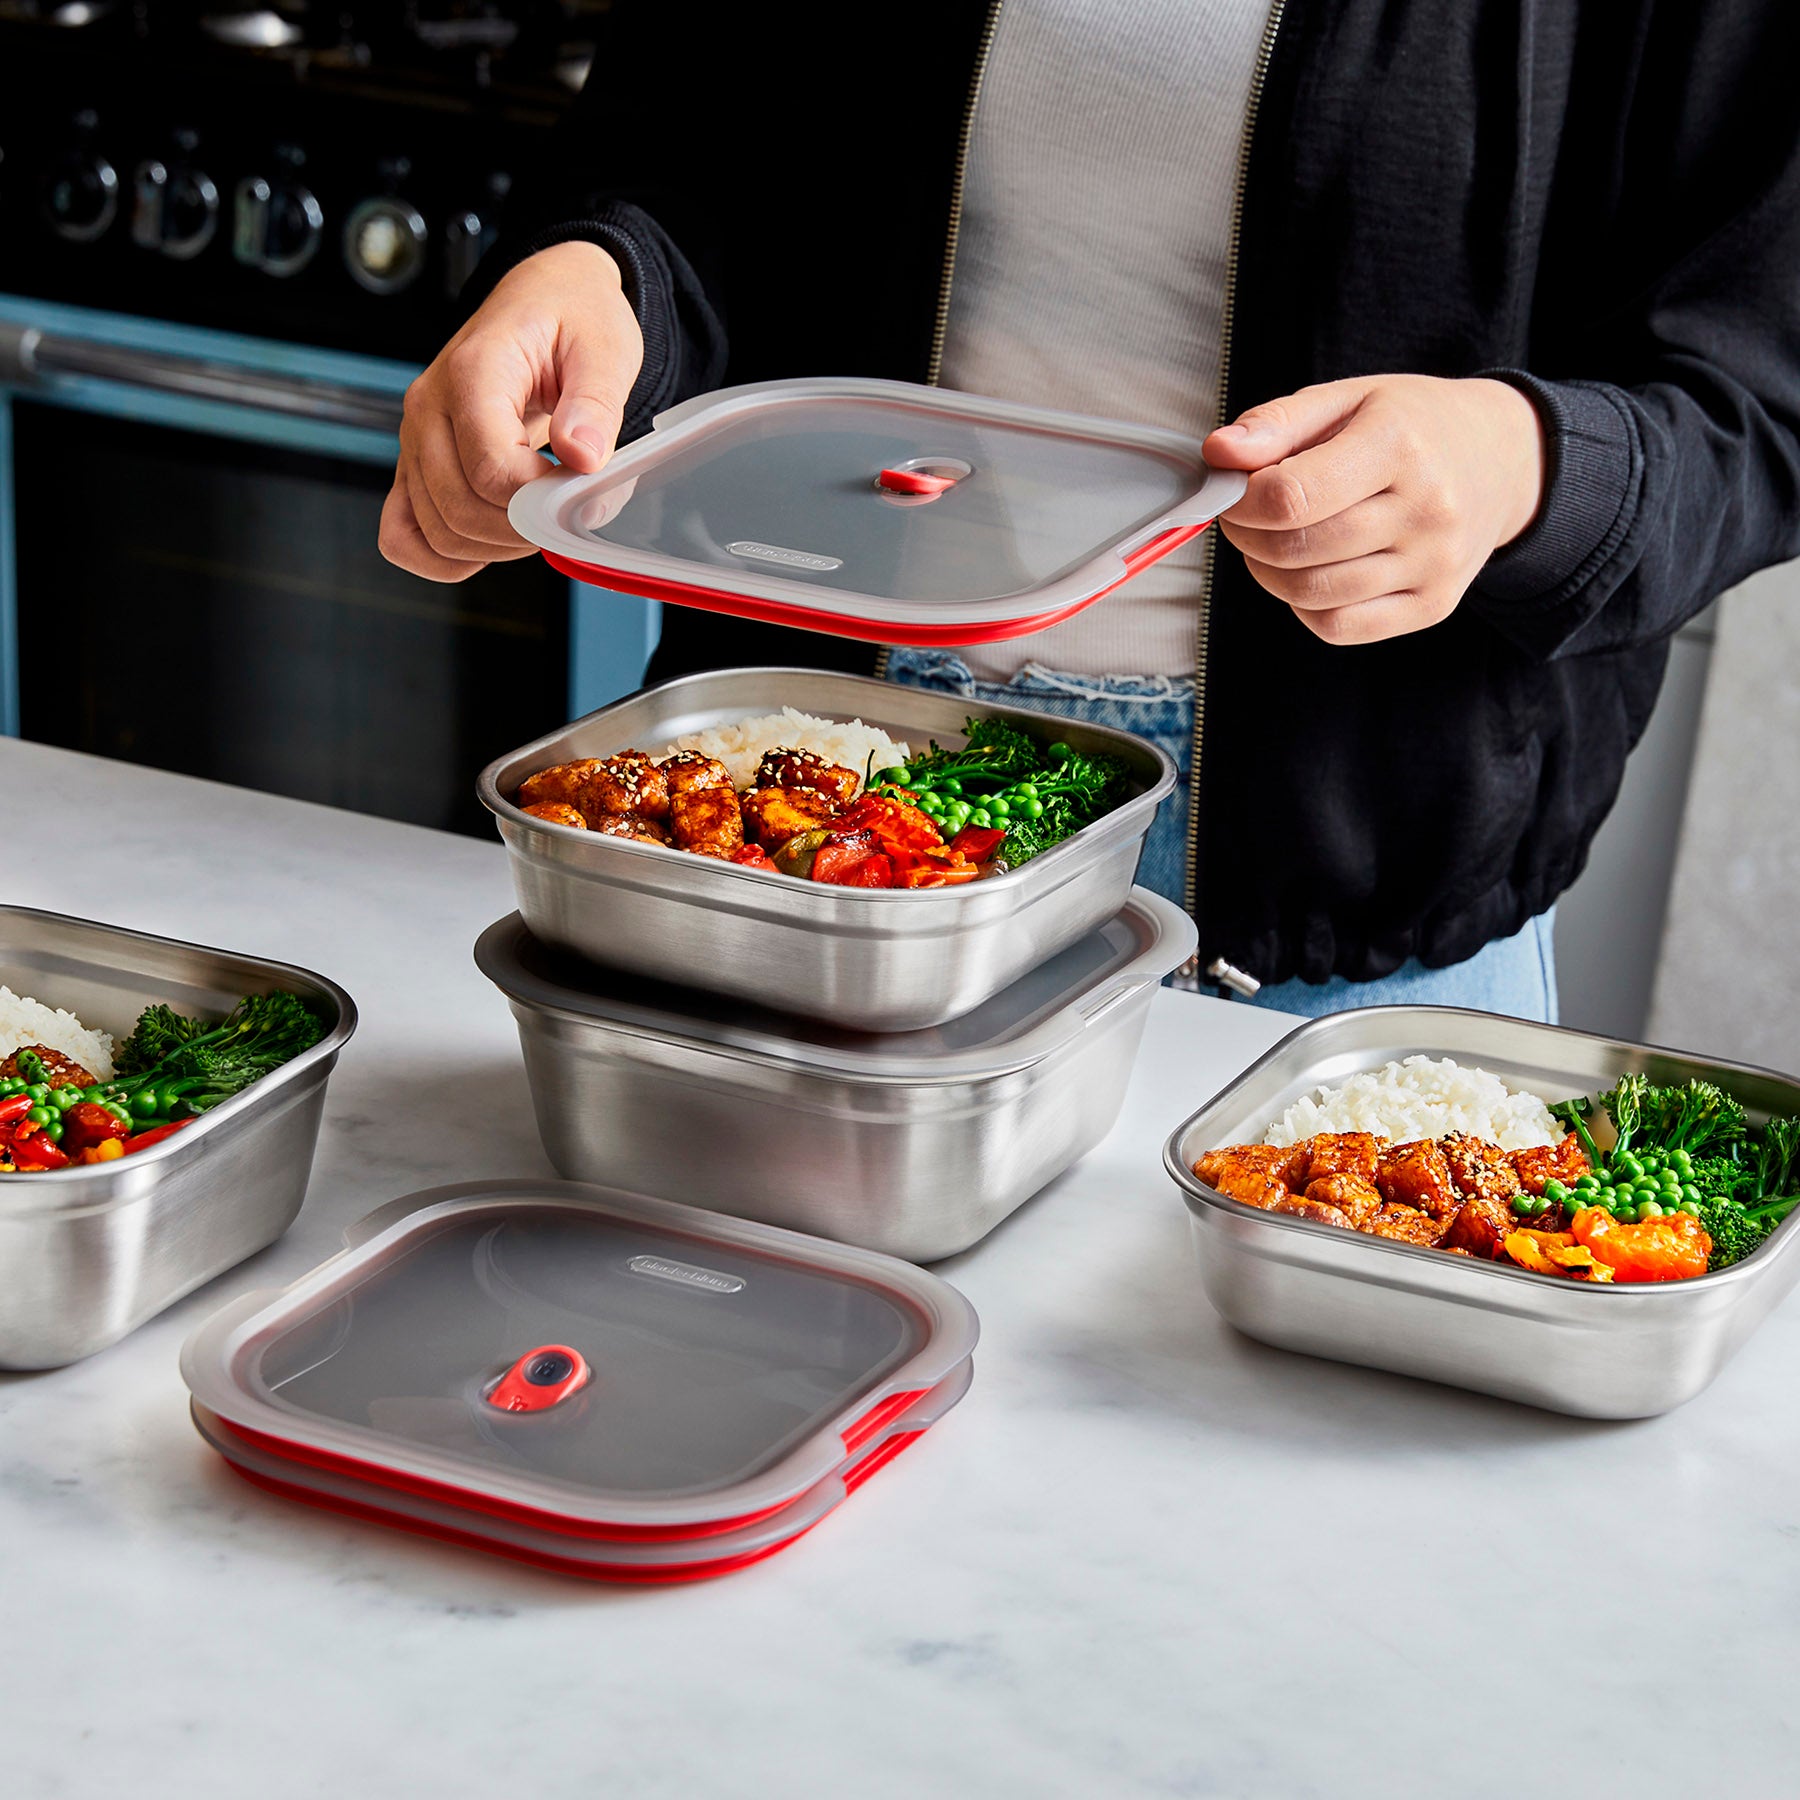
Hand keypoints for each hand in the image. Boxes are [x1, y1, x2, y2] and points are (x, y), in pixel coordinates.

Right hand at [378, 241, 642, 581]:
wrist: (543, 301)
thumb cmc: (571, 319)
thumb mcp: (603, 347)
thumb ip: (594, 404)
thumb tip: (582, 457)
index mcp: (472, 372)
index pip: (492, 470)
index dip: (540, 499)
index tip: (577, 486)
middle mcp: (429, 408)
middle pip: (459, 510)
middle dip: (522, 530)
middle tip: (563, 510)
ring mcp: (415, 440)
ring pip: (435, 532)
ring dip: (494, 547)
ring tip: (536, 518)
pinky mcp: (415, 466)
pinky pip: (403, 536)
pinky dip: (445, 557)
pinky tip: (491, 544)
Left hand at [1203, 374, 1544, 644]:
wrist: (1501, 461)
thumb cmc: (1412, 427)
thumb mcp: (1348, 400)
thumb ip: (1276, 424)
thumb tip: (1218, 454)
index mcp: (1400, 445)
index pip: (1291, 497)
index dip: (1240, 502)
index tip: (1231, 492)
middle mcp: (1426, 509)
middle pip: (1296, 549)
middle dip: (1248, 536)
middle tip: (1245, 517)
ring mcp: (1434, 564)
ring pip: (1311, 594)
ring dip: (1270, 573)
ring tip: (1276, 541)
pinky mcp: (1433, 606)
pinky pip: (1339, 627)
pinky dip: (1305, 606)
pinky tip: (1312, 570)